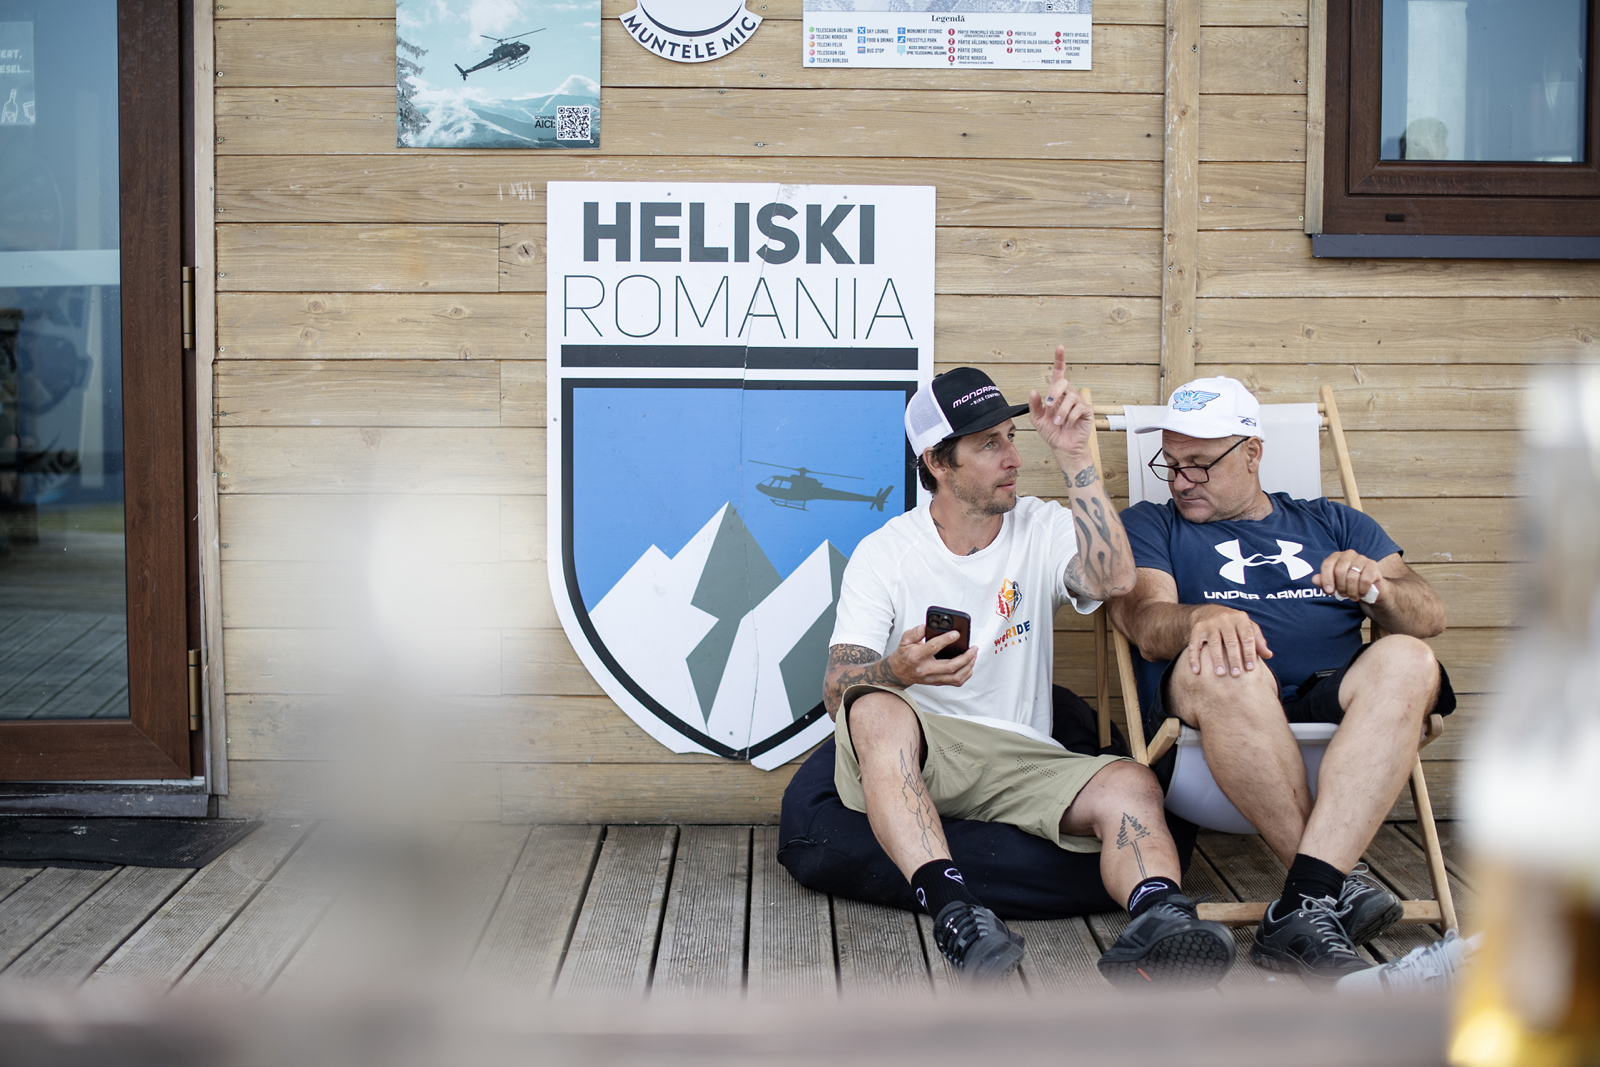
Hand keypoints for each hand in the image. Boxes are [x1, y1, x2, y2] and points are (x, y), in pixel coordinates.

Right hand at [888, 624, 976, 687]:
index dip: (946, 640)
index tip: (957, 634)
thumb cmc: (903, 655)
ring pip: (956, 677)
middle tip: (973, 648)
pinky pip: (956, 682)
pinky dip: (966, 674)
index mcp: (917, 656)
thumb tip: (925, 626)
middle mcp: (926, 669)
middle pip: (950, 666)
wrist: (898, 673)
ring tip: (973, 655)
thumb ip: (915, 632)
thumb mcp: (905, 640)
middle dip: (966, 657)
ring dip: (968, 666)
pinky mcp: (937, 682)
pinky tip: (969, 665)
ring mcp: (932, 678)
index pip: (933, 648)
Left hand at [1029, 345, 1093, 460]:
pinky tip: (1068, 424)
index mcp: (1056, 394)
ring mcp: (1078, 402)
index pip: (1059, 373)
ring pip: (1070, 398)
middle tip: (1049, 406)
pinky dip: (1070, 418)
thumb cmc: (1051, 432)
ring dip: (1061, 412)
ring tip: (1057, 422)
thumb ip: (1035, 406)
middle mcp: (1068, 395)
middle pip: (1063, 382)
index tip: (1059, 347)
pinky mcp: (1086, 411)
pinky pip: (1079, 409)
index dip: (1059, 360)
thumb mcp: (1037, 420)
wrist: (1062, 446)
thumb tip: (1034, 391)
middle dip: (1054, 393)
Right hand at [1186, 605, 1272, 676]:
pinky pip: (1194, 645)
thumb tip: (1269, 655)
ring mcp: (1209, 624)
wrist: (1207, 611)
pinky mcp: (1196, 629)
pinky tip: (1196, 671)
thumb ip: (1258, 641)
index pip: (1247, 637)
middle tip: (1236, 675)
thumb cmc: (1233, 625)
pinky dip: (1194, 658)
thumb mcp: (1247, 627)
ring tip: (1220, 674)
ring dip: (1217, 659)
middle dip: (1234, 659)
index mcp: (1240, 619)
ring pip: (1214, 643)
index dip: (1249, 653)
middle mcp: (1224, 619)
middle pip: (1231, 641)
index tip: (1250, 669)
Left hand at [1313, 550, 1381, 603]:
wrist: (1369, 589)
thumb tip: (1314, 579)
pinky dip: (1362, 590)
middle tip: (1343, 595)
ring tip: (1352, 596)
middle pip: (1339, 571)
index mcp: (1336, 556)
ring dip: (1351, 591)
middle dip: (1340, 587)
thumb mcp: (1334, 586)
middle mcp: (1348, 554)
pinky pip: (1365, 580)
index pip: (1327, 564)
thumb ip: (1323, 582)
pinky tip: (1361, 593)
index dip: (1326, 579)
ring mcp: (1362, 558)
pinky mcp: (1373, 565)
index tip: (1329, 591)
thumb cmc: (1348, 585)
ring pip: (1352, 577)